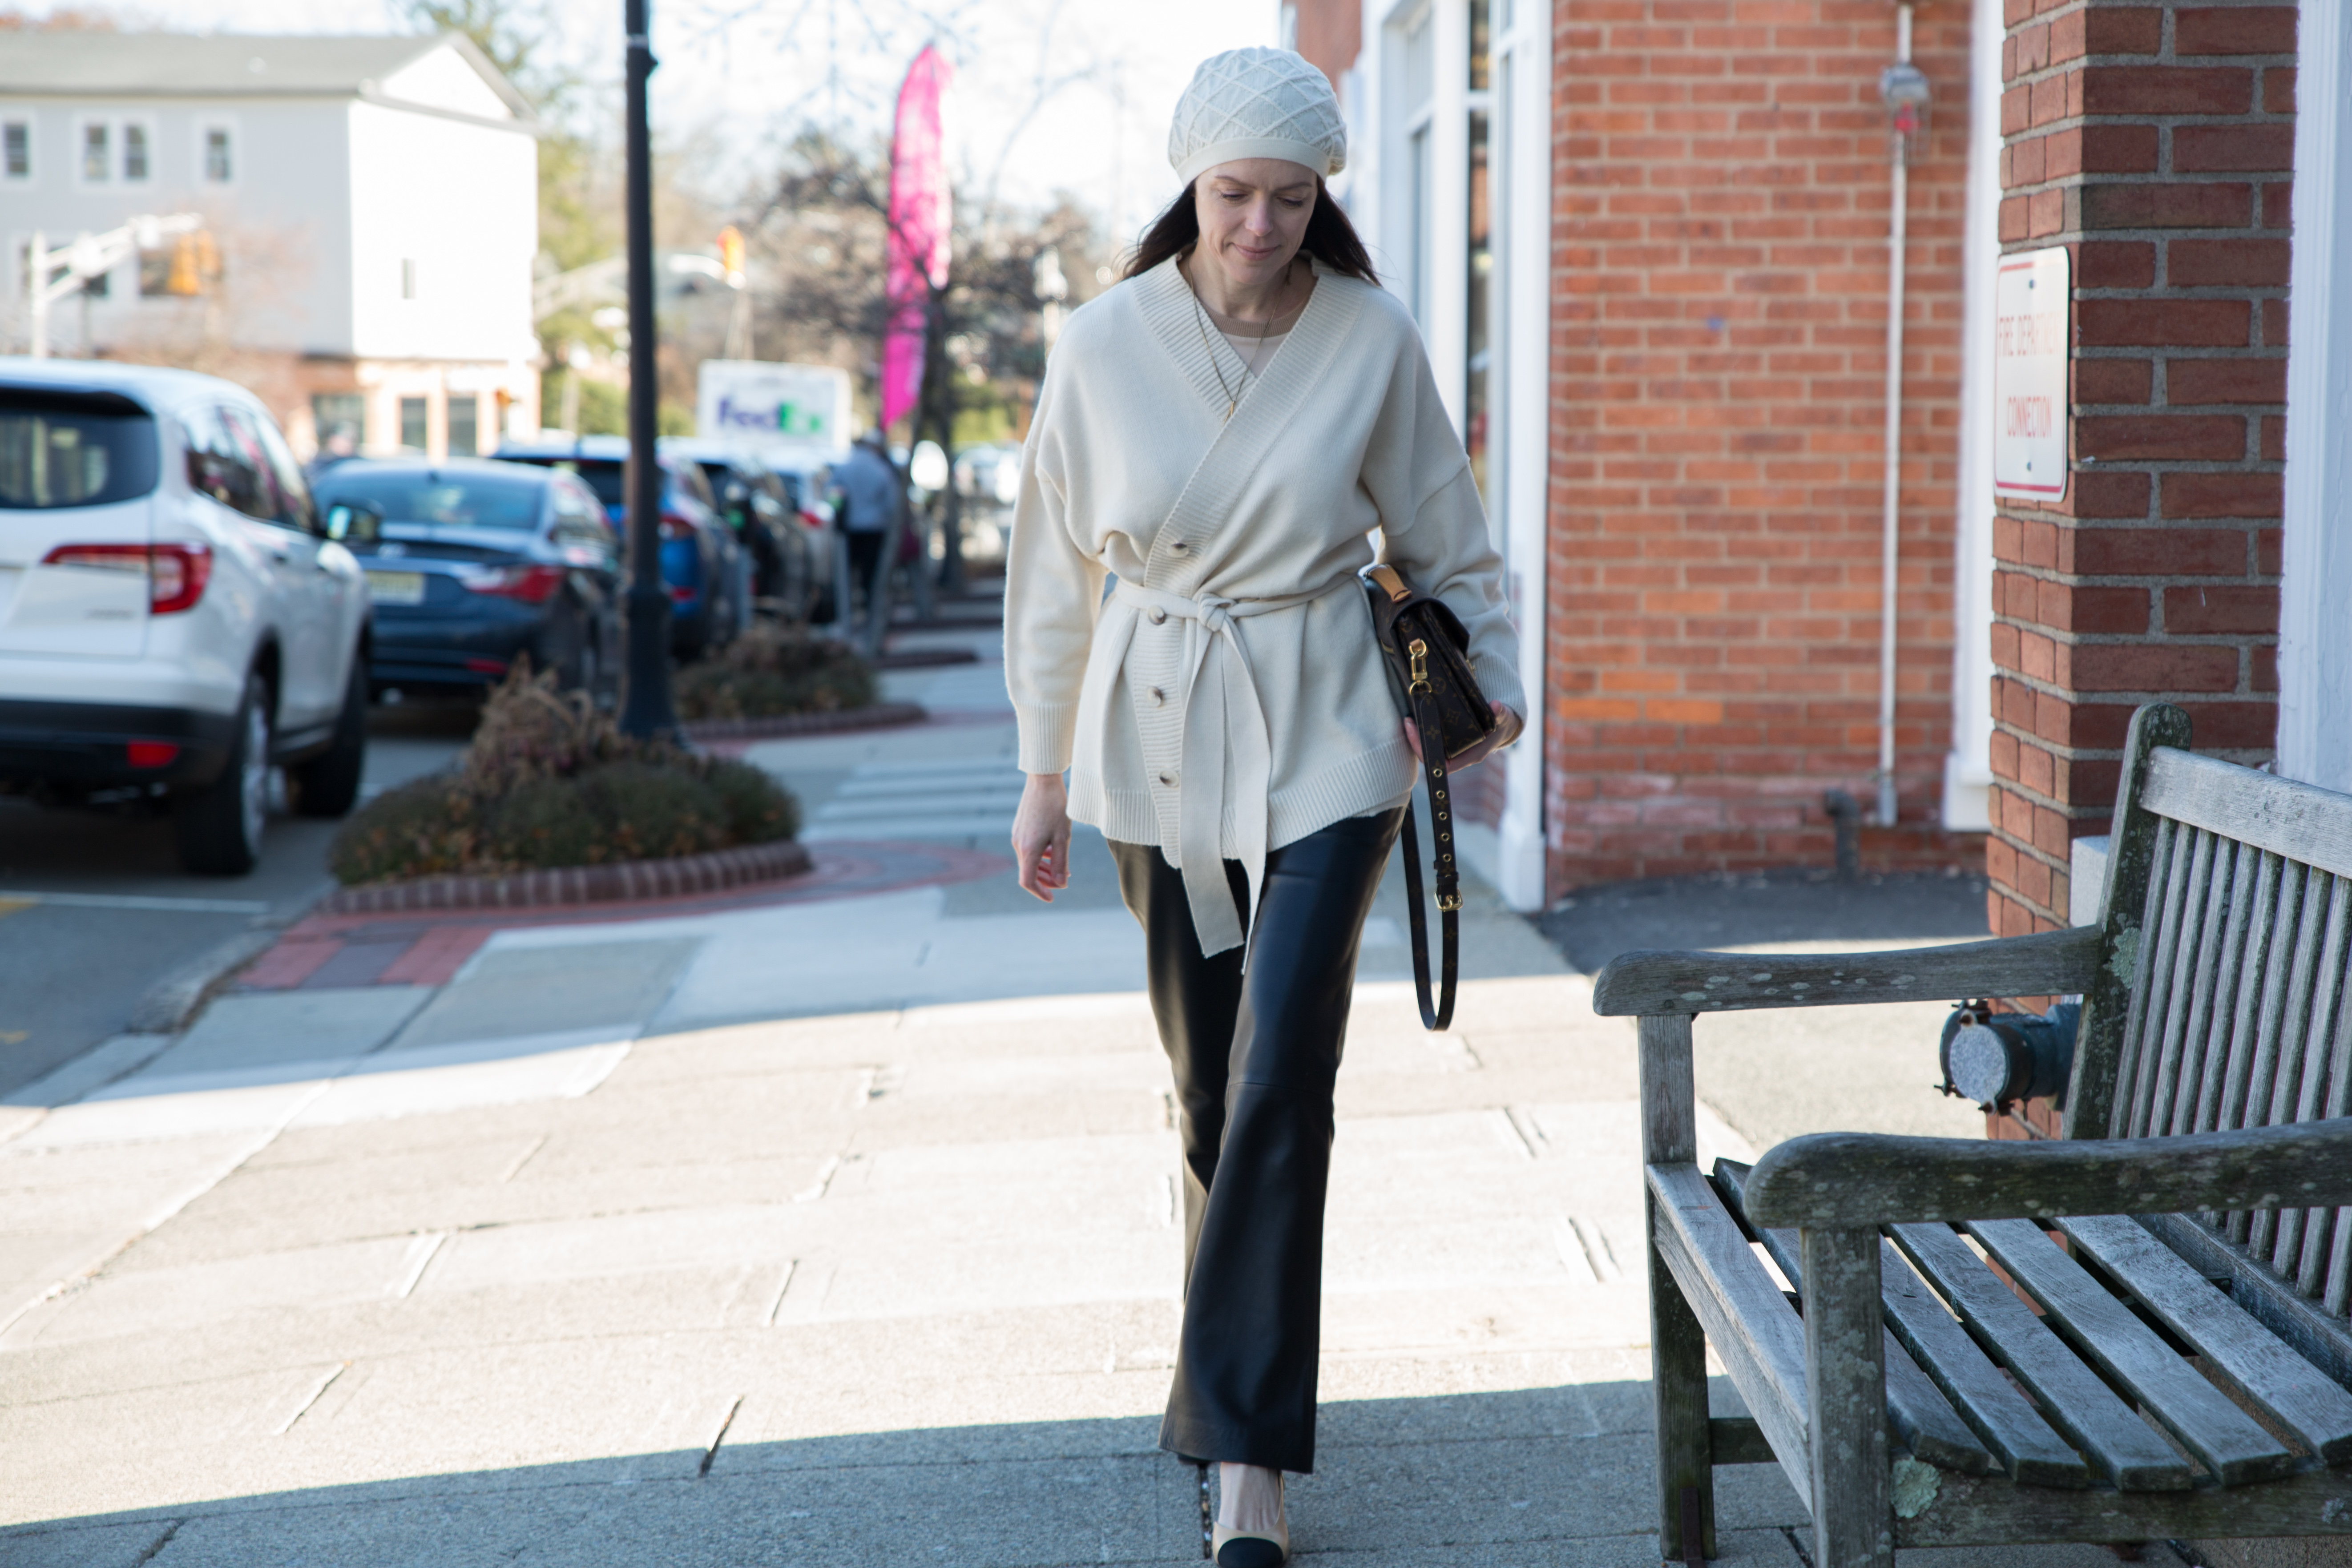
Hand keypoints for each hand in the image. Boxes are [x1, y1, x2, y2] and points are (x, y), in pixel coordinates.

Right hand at [1012, 773, 1072, 901]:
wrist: (1043, 781)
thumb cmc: (1056, 807)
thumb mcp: (1063, 837)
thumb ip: (1061, 863)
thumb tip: (1061, 884)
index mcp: (1028, 849)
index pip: (1028, 881)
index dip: (1040, 892)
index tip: (1052, 897)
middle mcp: (1018, 844)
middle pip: (1029, 872)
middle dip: (1046, 881)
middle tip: (1063, 884)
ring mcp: (1017, 835)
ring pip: (1029, 860)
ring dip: (1044, 868)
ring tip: (1063, 870)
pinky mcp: (1019, 828)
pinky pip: (1028, 849)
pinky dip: (1040, 856)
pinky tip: (1054, 852)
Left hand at [1402, 702, 1522, 769]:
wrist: (1503, 725)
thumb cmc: (1503, 724)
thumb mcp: (1504, 718)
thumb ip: (1500, 713)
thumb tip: (1496, 706)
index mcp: (1471, 756)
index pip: (1445, 766)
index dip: (1429, 755)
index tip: (1418, 736)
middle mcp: (1459, 755)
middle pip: (1433, 756)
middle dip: (1418, 742)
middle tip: (1409, 721)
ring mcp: (1453, 749)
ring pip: (1430, 748)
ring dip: (1418, 736)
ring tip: (1409, 718)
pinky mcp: (1449, 740)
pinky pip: (1433, 740)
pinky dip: (1424, 730)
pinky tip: (1417, 716)